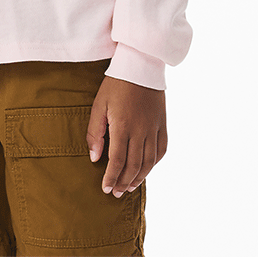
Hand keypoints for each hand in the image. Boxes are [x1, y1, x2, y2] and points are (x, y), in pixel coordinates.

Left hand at [86, 74, 166, 197]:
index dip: (111, 177)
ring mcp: (154, 127)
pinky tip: (146, 170)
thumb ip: (95, 132)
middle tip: (116, 193)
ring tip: (129, 187)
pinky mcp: (163, 123)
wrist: (140, 64)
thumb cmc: (116, 83)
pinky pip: (161, 149)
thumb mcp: (99, 104)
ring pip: (149, 161)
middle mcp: (141, 130)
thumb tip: (95, 157)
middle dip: (124, 182)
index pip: (118, 160)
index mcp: (123, 125)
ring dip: (139, 177)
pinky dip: (154, 163)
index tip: (106, 189)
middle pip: (134, 165)